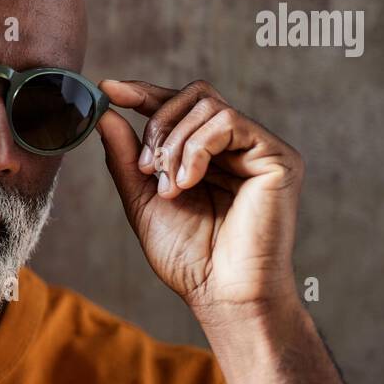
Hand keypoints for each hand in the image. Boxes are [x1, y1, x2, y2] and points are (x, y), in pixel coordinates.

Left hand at [93, 79, 304, 320]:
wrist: (219, 292)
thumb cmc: (187, 257)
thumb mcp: (143, 200)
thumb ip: (126, 157)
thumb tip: (105, 113)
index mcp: (209, 154)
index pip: (179, 106)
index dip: (144, 93)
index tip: (108, 90)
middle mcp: (237, 146)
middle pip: (194, 95)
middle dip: (158, 124)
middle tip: (145, 167)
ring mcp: (259, 149)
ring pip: (209, 106)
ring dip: (176, 143)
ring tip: (169, 187)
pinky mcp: (278, 157)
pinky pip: (229, 122)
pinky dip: (197, 148)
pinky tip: (188, 182)